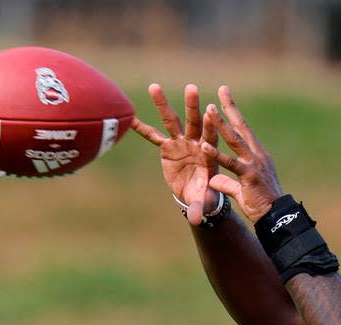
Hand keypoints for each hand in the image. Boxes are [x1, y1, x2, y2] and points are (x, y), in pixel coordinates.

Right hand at [131, 83, 219, 225]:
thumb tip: (196, 220)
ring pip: (172, 121)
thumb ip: (199, 207)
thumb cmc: (204, 194)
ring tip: (154, 86)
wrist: (194, 192)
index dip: (210, 126)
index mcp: (208, 153)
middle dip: (192, 107)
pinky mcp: (167, 147)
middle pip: (194, 122)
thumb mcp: (202, 200)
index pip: (211, 137)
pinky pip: (153, 136)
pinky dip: (142, 128)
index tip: (211, 113)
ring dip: (164, 105)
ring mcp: (180, 142)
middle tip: (192, 88)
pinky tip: (129, 117)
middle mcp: (195, 143)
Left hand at [202, 85, 284, 223]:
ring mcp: (254, 164)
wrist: (277, 218)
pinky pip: (230, 163)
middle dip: (231, 107)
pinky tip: (204, 145)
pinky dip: (216, 154)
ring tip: (209, 108)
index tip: (225, 98)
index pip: (244, 130)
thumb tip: (215, 180)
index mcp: (258, 155)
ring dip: (221, 124)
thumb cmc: (262, 205)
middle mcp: (257, 155)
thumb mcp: (242, 190)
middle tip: (222, 89)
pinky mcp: (249, 176)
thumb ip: (228, 183)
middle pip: (242, 127)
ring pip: (235, 140)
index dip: (234, 114)